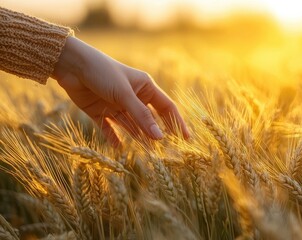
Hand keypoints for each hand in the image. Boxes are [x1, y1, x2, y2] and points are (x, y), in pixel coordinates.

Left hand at [52, 37, 188, 144]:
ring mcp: (116, 105)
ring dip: (138, 138)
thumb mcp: (124, 94)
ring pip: (131, 126)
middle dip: (157, 133)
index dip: (177, 122)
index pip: (166, 107)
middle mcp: (133, 97)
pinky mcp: (100, 112)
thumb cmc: (102, 72)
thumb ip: (142, 116)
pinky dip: (114, 138)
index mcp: (144, 87)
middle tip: (167, 152)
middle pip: (149, 119)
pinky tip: (119, 148)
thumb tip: (160, 138)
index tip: (186, 138)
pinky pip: (110, 128)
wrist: (71, 65)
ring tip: (148, 154)